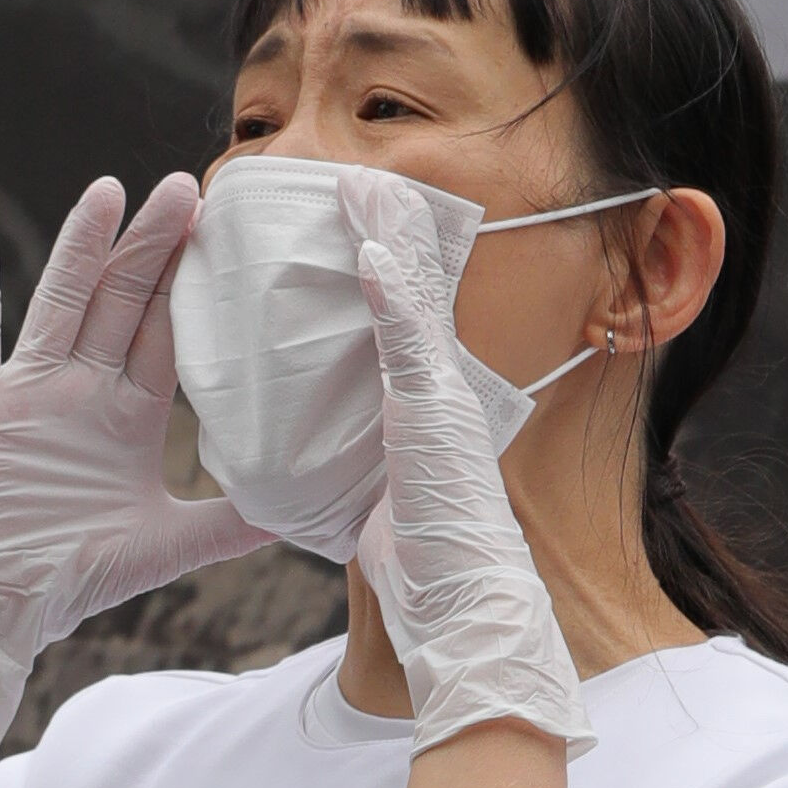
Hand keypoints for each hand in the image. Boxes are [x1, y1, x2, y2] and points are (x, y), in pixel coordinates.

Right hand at [0, 175, 263, 764]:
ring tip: (109, 190)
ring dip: (82, 247)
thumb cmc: (73, 574)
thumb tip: (299, 518)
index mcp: (125, 411)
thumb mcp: (166, 545)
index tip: (217, 227)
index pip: (163, 331)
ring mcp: (28, 393)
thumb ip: (228, 525)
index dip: (187, 282)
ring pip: (60, 303)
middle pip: (120, 301)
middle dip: (151, 246)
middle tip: (184, 186)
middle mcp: (80, 389)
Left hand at [346, 181, 592, 756]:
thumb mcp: (384, 506)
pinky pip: (406, 338)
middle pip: (411, 295)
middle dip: (385, 234)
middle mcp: (443, 392)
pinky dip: (387, 290)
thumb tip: (321, 472)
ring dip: (385, 237)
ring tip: (356, 182)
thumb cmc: (428, 572)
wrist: (466, 609)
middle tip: (352, 178)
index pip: (401, 325)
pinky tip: (365, 246)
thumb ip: (364, 473)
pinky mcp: (435, 413)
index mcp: (428, 409)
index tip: (353, 226)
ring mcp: (443, 398)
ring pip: (411, 300)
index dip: (381, 273)